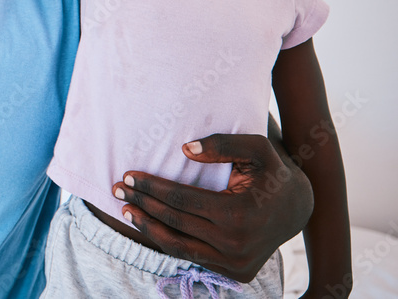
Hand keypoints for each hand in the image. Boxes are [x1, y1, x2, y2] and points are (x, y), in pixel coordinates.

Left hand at [115, 133, 312, 282]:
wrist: (300, 208)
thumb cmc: (272, 171)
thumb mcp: (257, 148)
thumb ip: (223, 144)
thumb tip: (183, 150)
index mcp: (239, 215)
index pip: (180, 200)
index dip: (150, 186)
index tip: (128, 174)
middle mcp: (236, 245)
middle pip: (174, 222)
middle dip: (141, 204)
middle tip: (117, 188)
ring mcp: (236, 263)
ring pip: (178, 247)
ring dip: (147, 228)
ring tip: (125, 210)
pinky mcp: (236, 273)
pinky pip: (191, 256)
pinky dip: (168, 241)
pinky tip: (150, 224)